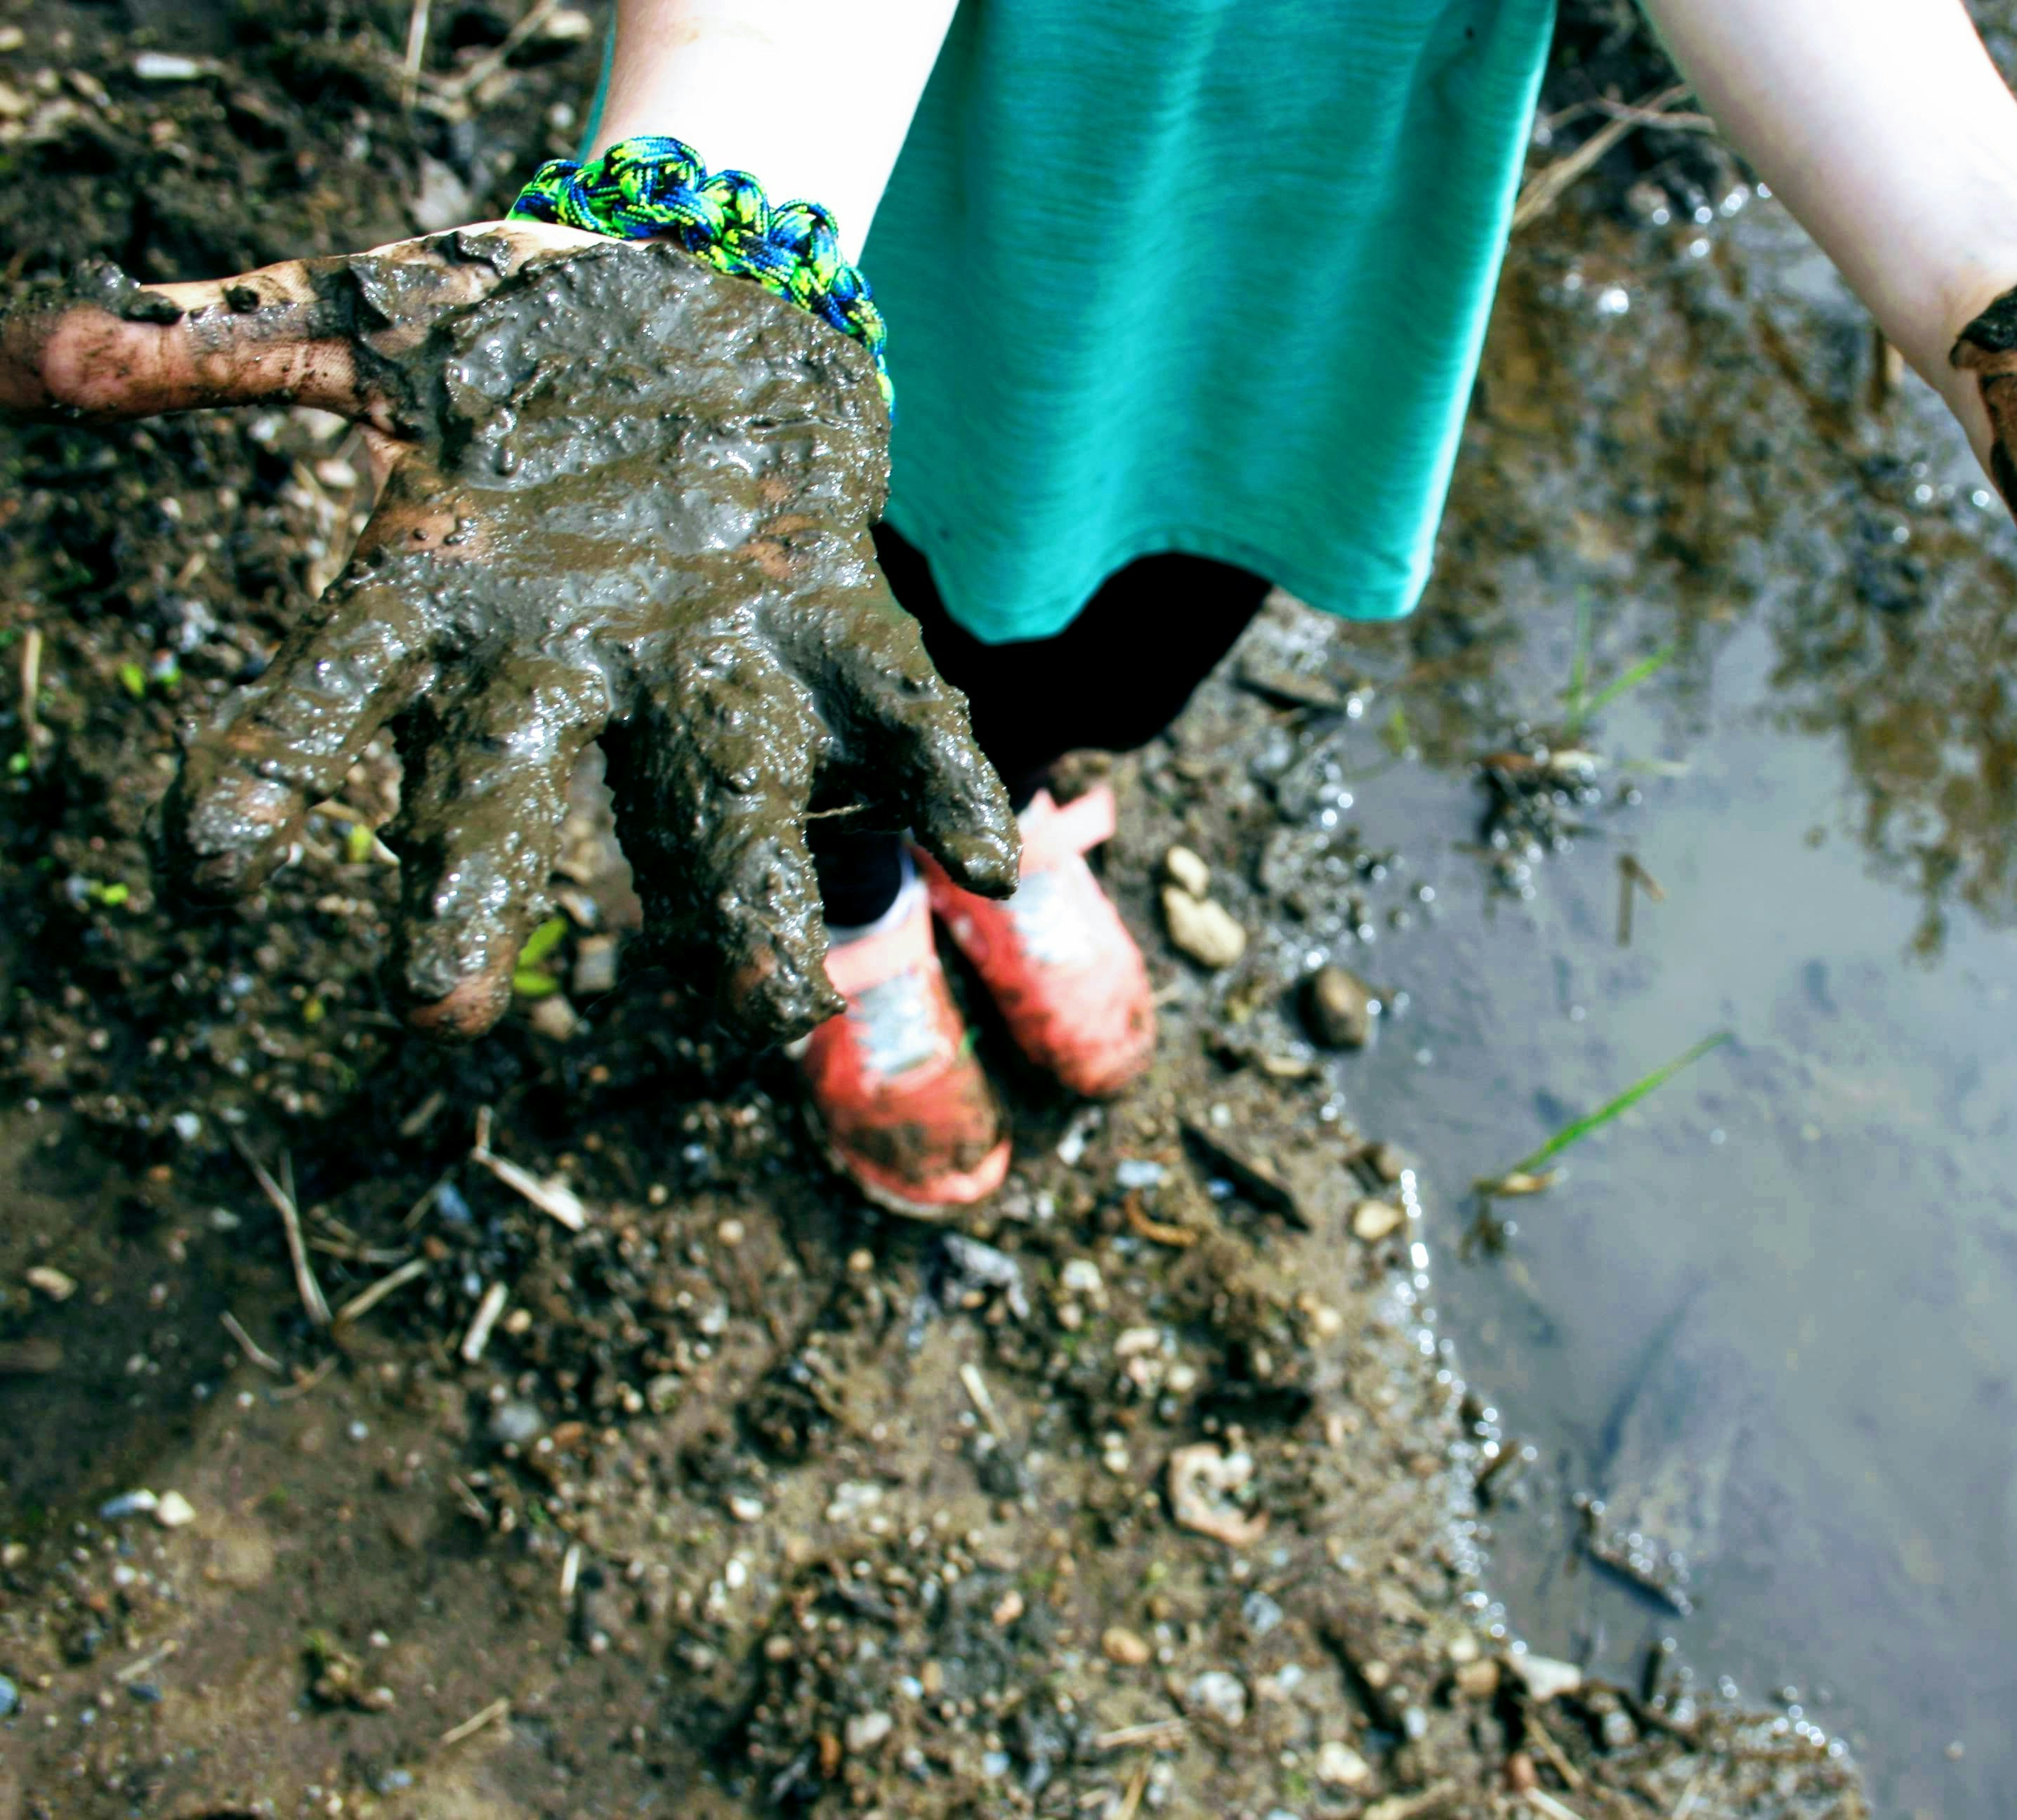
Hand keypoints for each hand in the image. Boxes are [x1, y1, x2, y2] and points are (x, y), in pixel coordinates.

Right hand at [0, 224, 1016, 1041]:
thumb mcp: (372, 324)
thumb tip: (28, 356)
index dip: (268, 777)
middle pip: (514, 792)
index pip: (331, 701)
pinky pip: (897, 709)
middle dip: (480, 893)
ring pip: (718, 795)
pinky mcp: (837, 612)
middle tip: (444, 1009)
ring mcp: (712, 654)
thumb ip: (221, 347)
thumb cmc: (518, 339)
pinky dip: (941, 781)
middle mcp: (574, 663)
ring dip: (744, 904)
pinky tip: (990, 856)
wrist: (694, 297)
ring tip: (775, 1009)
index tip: (205, 865)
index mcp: (448, 603)